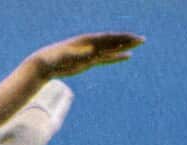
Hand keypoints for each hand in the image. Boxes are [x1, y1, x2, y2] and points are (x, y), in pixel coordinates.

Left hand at [28, 32, 143, 78]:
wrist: (44, 64)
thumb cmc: (52, 59)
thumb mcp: (64, 56)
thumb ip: (77, 54)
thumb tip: (91, 51)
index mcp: (86, 40)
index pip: (107, 38)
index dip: (120, 38)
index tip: (132, 38)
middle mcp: (91, 44)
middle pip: (112, 41)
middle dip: (127, 40)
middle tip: (142, 40)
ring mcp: (91, 52)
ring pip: (111, 49)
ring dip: (125, 47)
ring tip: (139, 44)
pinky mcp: (89, 61)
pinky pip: (107, 58)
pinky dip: (117, 57)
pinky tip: (127, 56)